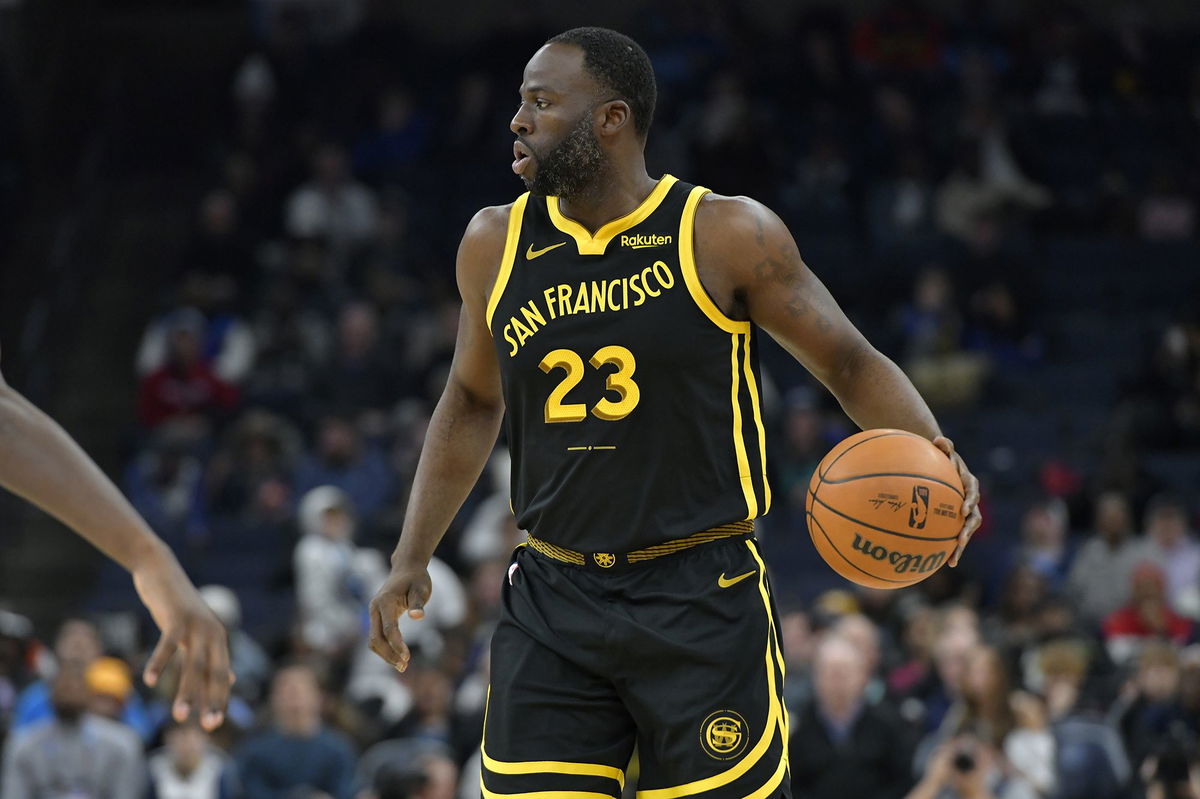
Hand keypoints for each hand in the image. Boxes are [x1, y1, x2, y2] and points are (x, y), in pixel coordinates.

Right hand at [134, 548, 231, 730]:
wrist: (162, 570)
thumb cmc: (178, 606)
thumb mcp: (198, 632)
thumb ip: (212, 656)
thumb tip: (231, 679)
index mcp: (218, 639)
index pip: (221, 675)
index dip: (219, 699)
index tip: (214, 724)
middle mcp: (213, 633)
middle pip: (213, 673)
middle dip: (211, 701)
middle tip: (208, 727)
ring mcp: (196, 625)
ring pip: (193, 664)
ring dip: (187, 692)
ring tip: (180, 716)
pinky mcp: (177, 618)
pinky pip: (168, 644)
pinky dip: (160, 663)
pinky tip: (150, 680)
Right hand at [368, 563, 431, 671]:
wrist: (406, 568)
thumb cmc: (416, 578)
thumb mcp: (422, 588)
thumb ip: (418, 603)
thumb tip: (418, 617)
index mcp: (385, 601)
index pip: (388, 628)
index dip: (397, 644)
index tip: (407, 658)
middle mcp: (375, 608)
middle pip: (376, 638)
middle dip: (389, 654)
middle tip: (404, 666)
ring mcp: (374, 613)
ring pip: (374, 640)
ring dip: (385, 654)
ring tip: (403, 666)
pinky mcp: (377, 617)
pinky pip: (377, 637)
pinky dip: (385, 648)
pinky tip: (397, 656)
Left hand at [933, 436, 980, 566]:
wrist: (943, 466)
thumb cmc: (941, 456)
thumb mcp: (943, 449)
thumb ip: (944, 445)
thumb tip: (939, 440)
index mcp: (968, 483)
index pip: (972, 492)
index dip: (970, 501)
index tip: (964, 509)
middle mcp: (970, 500)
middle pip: (974, 518)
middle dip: (967, 531)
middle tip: (960, 541)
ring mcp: (964, 513)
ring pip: (966, 531)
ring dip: (960, 546)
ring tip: (952, 560)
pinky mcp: (956, 521)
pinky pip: (955, 536)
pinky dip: (950, 549)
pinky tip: (943, 563)